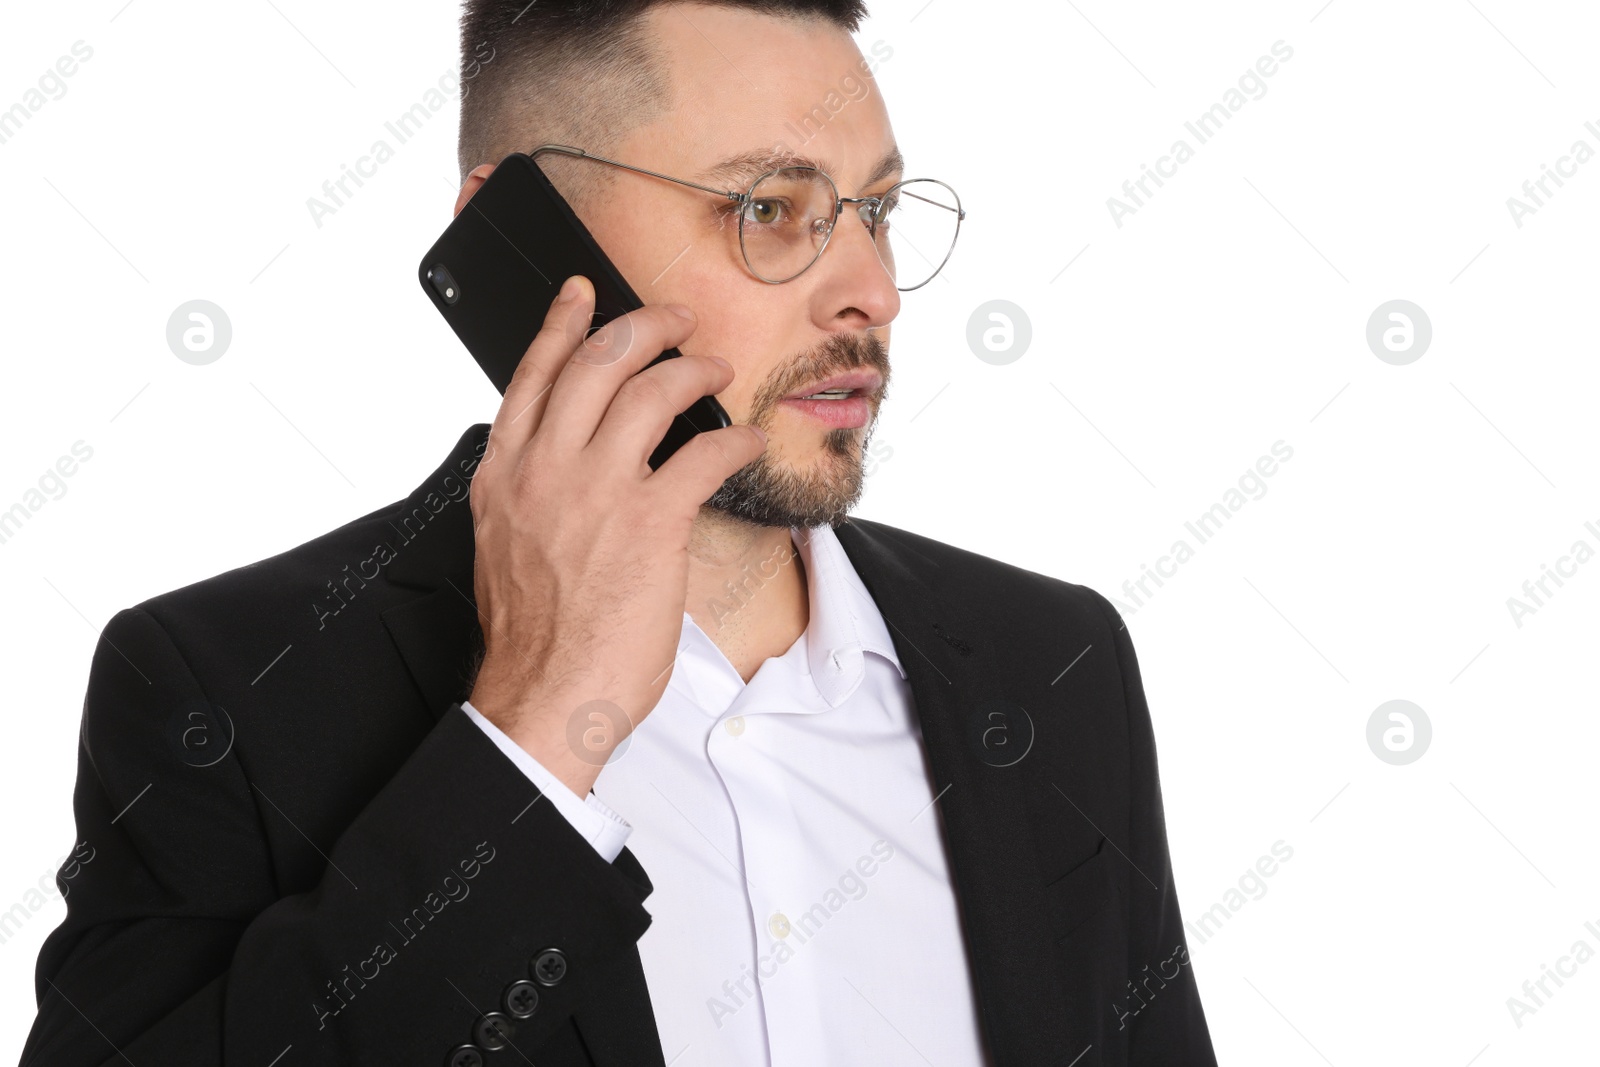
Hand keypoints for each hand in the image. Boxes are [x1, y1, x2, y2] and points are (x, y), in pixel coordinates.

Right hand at [466, 275, 765, 797]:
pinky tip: (746, 439)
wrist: (544, 696)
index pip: (532, 375)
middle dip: (646, 326)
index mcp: (505, 474)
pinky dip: (733, 438)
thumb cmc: (534, 637)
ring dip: (694, 371)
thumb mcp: (508, 546)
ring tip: (716, 371)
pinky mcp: (650, 521)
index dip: (562, 324)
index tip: (583, 292)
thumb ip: (532, 495)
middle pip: (598, 362)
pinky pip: (703, 453)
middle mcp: (545, 469)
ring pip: (651, 391)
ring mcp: (597, 490)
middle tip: (677, 320)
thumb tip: (568, 469)